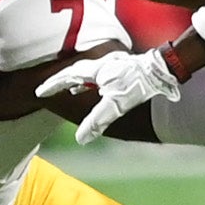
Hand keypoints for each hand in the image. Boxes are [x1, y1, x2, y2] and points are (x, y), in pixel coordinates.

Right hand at [35, 48, 181, 144]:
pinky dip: (92, 81)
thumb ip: (97, 121)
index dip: (52, 85)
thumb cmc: (139, 84)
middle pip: (75, 71)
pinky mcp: (124, 68)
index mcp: (96, 70)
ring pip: (88, 72)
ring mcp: (113, 65)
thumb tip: (81, 139)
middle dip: (61, 81)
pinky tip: (99, 89)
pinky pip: (100, 74)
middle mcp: (102, 64)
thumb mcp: (116, 106)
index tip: (40, 91)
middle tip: (50, 89)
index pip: (67, 76)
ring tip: (72, 91)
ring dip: (77, 81)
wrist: (164, 69)